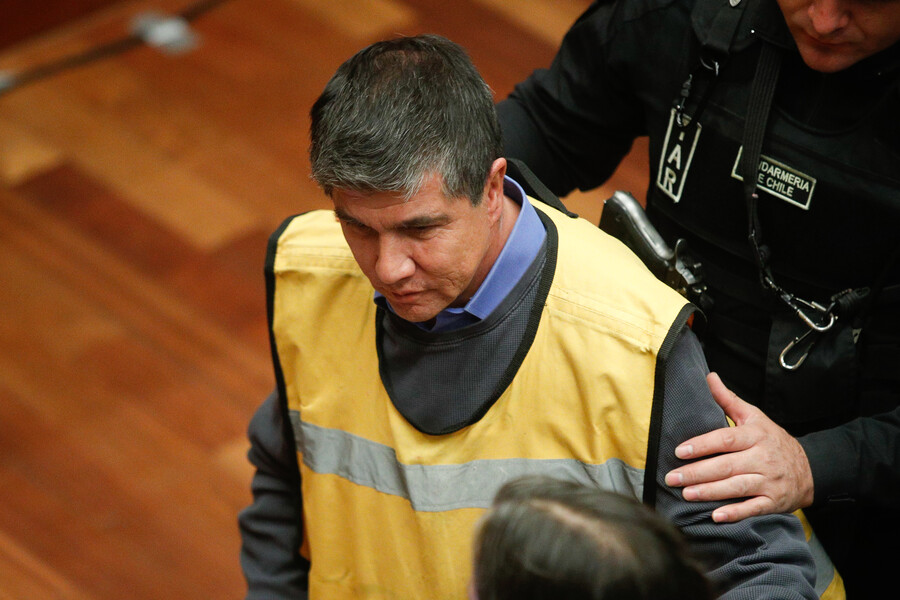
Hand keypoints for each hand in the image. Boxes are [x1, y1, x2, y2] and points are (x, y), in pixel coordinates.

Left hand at [664, 372, 813, 522]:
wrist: (811, 468)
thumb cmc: (773, 440)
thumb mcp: (754, 417)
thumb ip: (728, 399)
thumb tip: (709, 377)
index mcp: (755, 435)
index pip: (725, 439)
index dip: (701, 445)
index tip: (679, 451)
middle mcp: (763, 458)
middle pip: (726, 465)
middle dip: (697, 473)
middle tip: (673, 478)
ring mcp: (769, 481)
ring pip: (737, 487)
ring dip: (710, 492)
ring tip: (686, 494)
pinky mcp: (774, 501)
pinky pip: (753, 508)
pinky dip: (736, 513)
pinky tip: (716, 516)